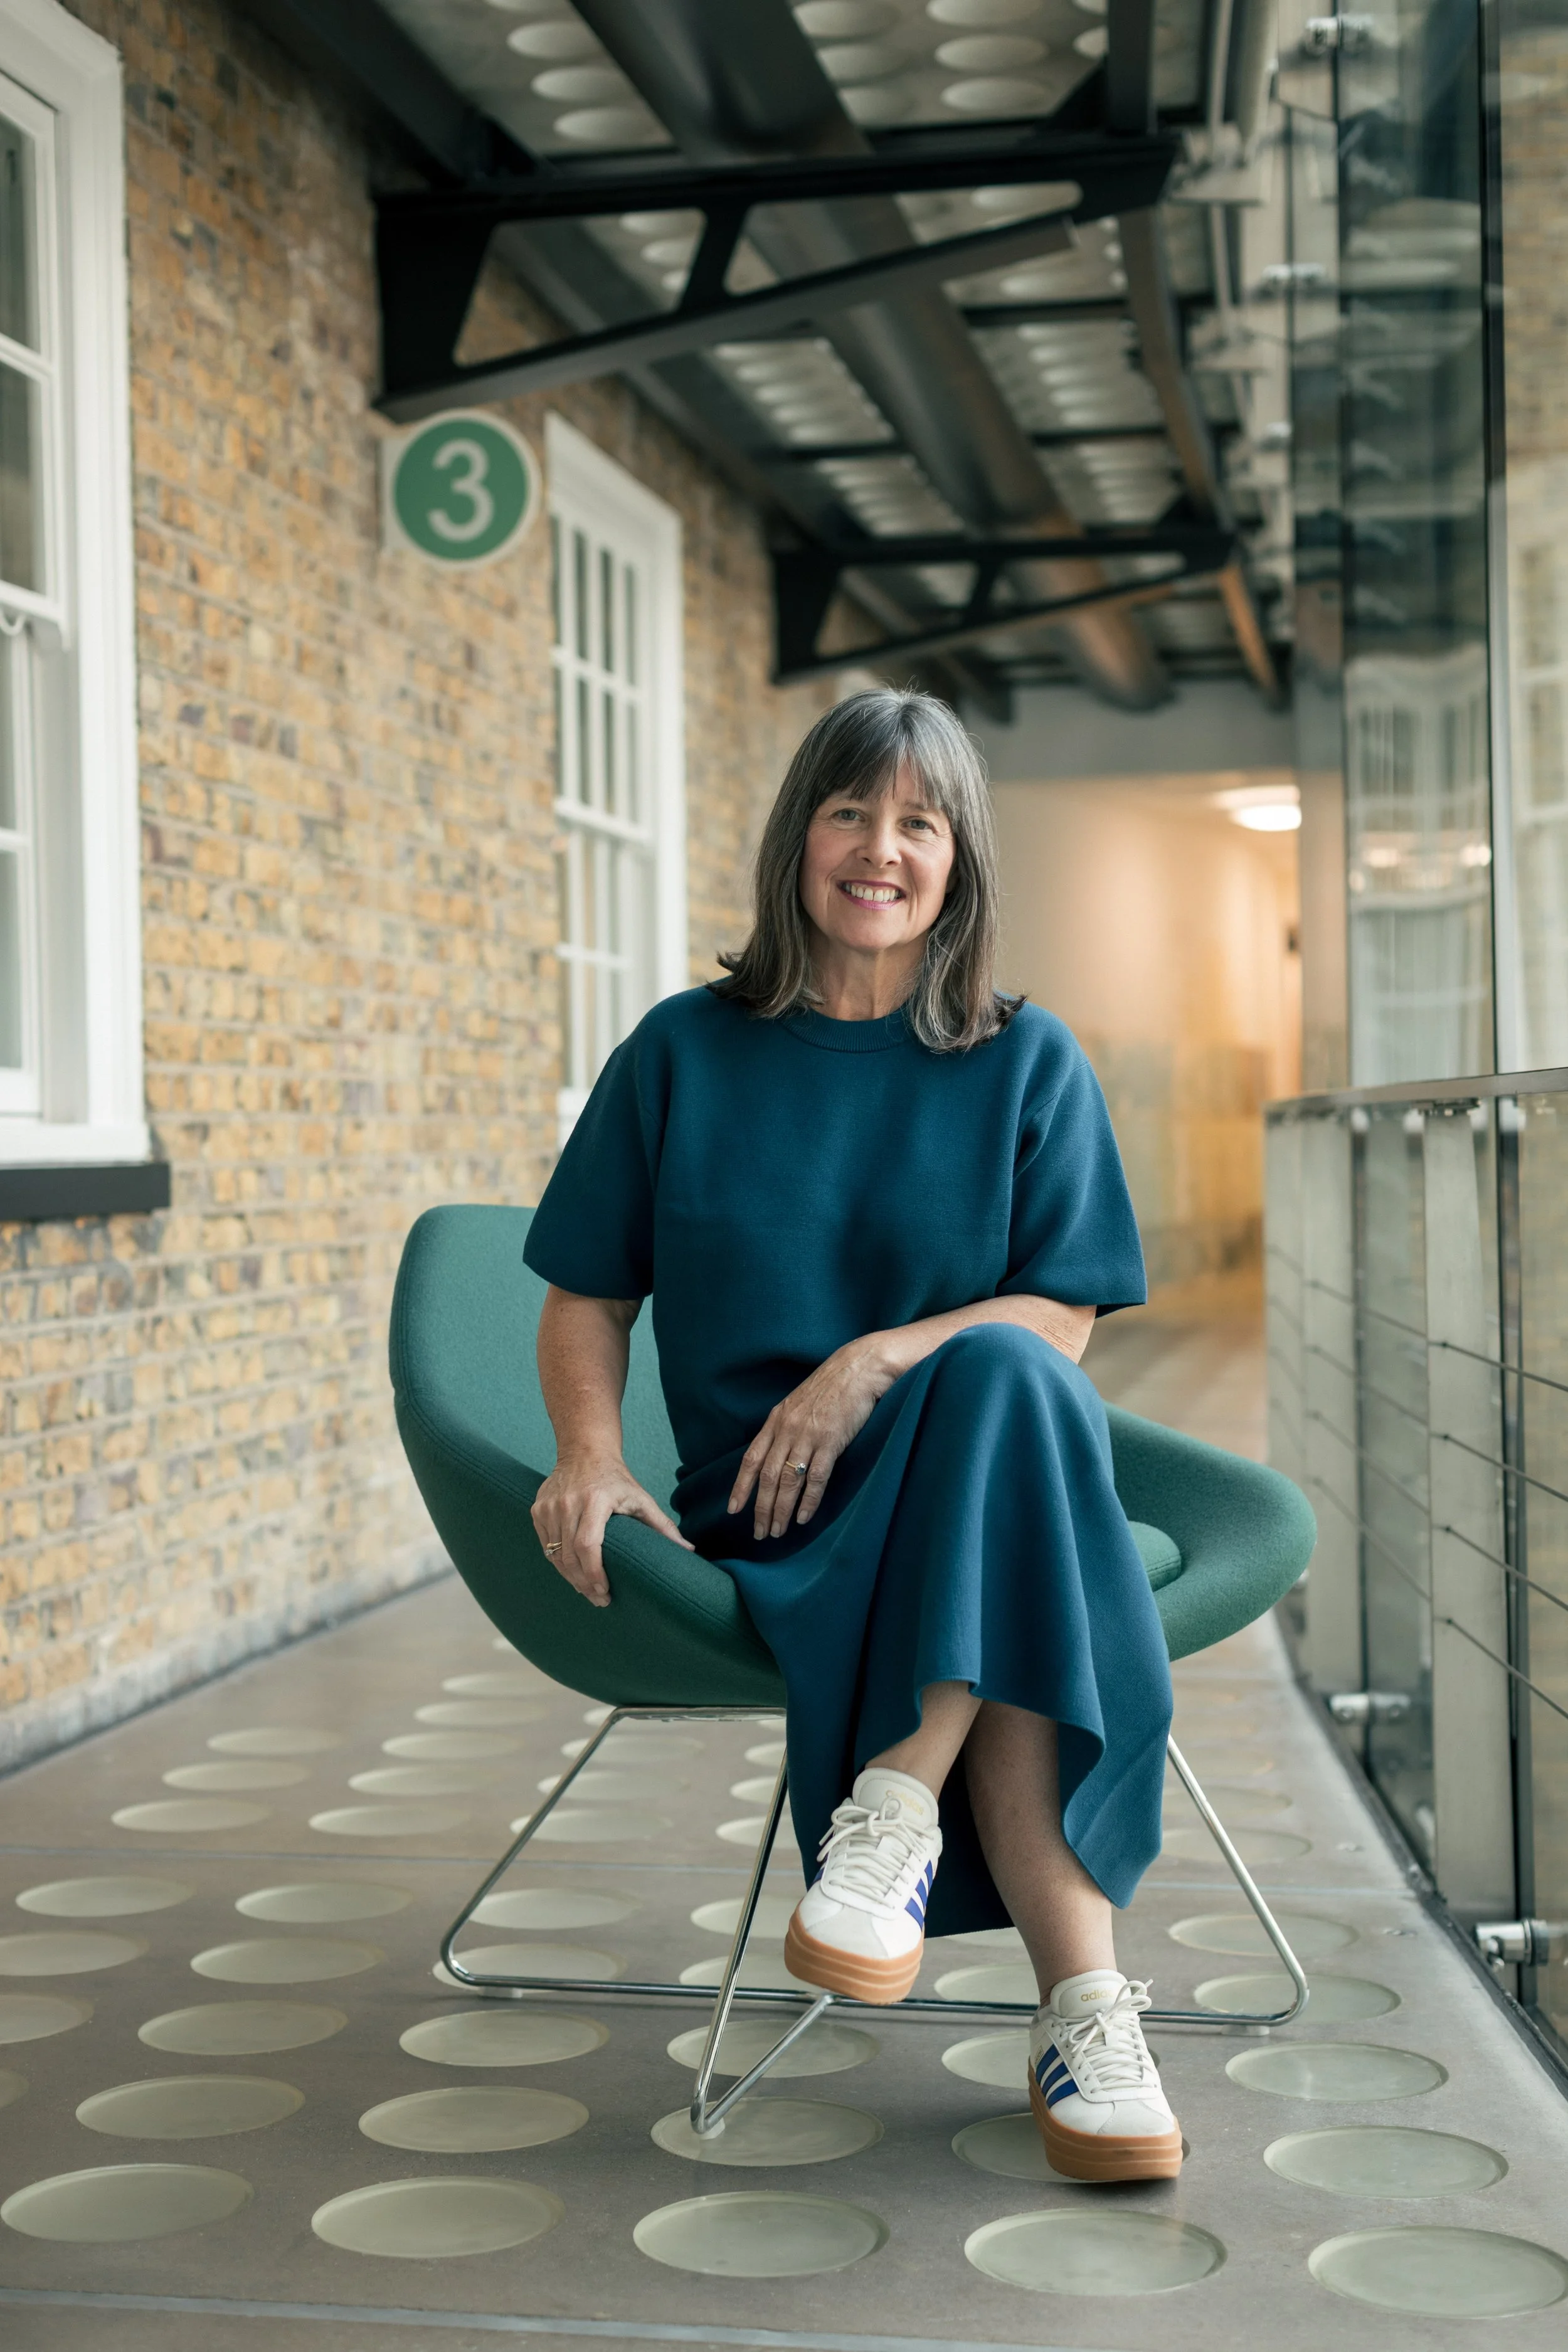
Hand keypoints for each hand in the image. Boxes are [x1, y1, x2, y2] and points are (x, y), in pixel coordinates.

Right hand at [531, 1453, 693, 1608]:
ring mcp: (549, 1506)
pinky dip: (557, 1562)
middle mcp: (568, 1503)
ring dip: (570, 1577)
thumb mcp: (641, 1498)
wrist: (585, 1451)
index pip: (587, 1545)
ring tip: (587, 1590)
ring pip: (554, 1554)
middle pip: (569, 1555)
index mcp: (594, 1500)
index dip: (593, 1573)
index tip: (605, 1592)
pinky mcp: (538, 1509)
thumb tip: (689, 1551)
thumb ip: (663, 1526)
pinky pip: (545, 1545)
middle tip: (599, 1599)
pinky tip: (572, 1572)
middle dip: (583, 1583)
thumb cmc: (616, 1478)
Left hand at [727, 1337, 892, 1539]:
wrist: (859, 1368)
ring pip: (788, 1481)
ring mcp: (808, 1436)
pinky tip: (803, 1517)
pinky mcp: (831, 1442)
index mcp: (776, 1420)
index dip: (741, 1486)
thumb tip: (778, 1454)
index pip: (752, 1459)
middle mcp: (787, 1430)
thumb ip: (786, 1427)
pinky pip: (816, 1478)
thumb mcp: (798, 1403)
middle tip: (760, 1533)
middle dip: (762, 1508)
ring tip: (778, 1531)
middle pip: (768, 1477)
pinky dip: (808, 1501)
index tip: (733, 1509)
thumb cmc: (831, 1386)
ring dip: (781, 1510)